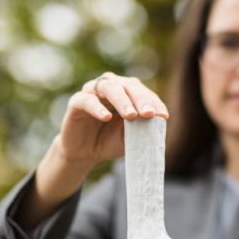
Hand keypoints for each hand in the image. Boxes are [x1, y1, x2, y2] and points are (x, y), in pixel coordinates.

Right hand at [17, 73, 168, 227]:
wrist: (85, 153)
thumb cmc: (110, 141)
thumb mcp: (130, 137)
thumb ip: (142, 128)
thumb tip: (158, 121)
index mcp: (127, 93)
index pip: (143, 92)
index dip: (154, 102)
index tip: (162, 116)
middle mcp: (110, 87)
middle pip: (128, 85)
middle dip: (140, 99)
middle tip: (149, 113)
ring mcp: (92, 92)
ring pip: (108, 87)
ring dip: (122, 100)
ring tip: (131, 115)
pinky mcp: (76, 103)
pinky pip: (86, 100)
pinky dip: (97, 107)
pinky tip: (106, 117)